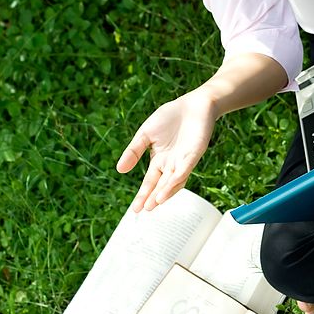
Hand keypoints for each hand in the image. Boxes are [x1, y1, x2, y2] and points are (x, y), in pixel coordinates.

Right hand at [116, 89, 216, 211]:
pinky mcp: (194, 153)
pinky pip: (185, 169)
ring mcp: (184, 160)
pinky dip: (176, 179)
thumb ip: (134, 151)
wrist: (193, 104)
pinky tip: (169, 186)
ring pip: (173, 181)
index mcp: (160, 160)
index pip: (150, 182)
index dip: (142, 195)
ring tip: (155, 203)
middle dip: (152, 197)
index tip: (135, 209)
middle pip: (161, 185)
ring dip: (165, 192)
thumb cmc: (170, 117)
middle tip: (143, 210)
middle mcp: (172, 164)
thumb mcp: (145, 134)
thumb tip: (119, 170)